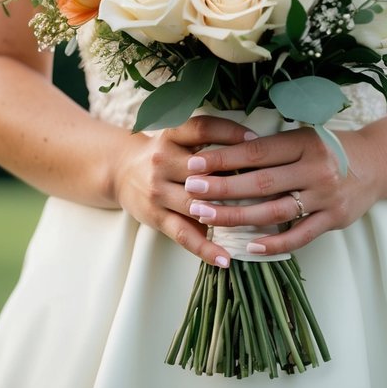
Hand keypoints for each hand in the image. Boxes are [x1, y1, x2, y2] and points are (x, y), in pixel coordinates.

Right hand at [112, 115, 256, 268]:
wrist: (120, 170)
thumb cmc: (163, 154)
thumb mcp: (178, 138)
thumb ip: (208, 144)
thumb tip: (256, 148)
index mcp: (171, 135)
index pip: (202, 129)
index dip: (229, 133)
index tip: (256, 140)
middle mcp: (162, 160)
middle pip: (202, 169)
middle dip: (233, 178)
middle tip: (266, 187)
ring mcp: (158, 190)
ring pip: (195, 203)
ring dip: (225, 213)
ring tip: (256, 224)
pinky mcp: (155, 216)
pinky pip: (183, 234)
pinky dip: (205, 248)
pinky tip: (225, 259)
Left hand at [182, 127, 384, 255]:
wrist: (379, 163)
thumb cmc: (332, 148)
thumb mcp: (304, 137)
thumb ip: (273, 149)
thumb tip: (226, 156)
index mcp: (303, 143)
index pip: (256, 152)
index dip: (224, 158)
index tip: (195, 164)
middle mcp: (315, 168)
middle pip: (260, 182)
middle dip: (222, 188)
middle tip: (191, 191)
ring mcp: (326, 196)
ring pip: (274, 211)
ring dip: (237, 217)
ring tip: (207, 217)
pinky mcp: (334, 219)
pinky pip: (300, 235)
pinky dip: (274, 243)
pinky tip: (249, 247)